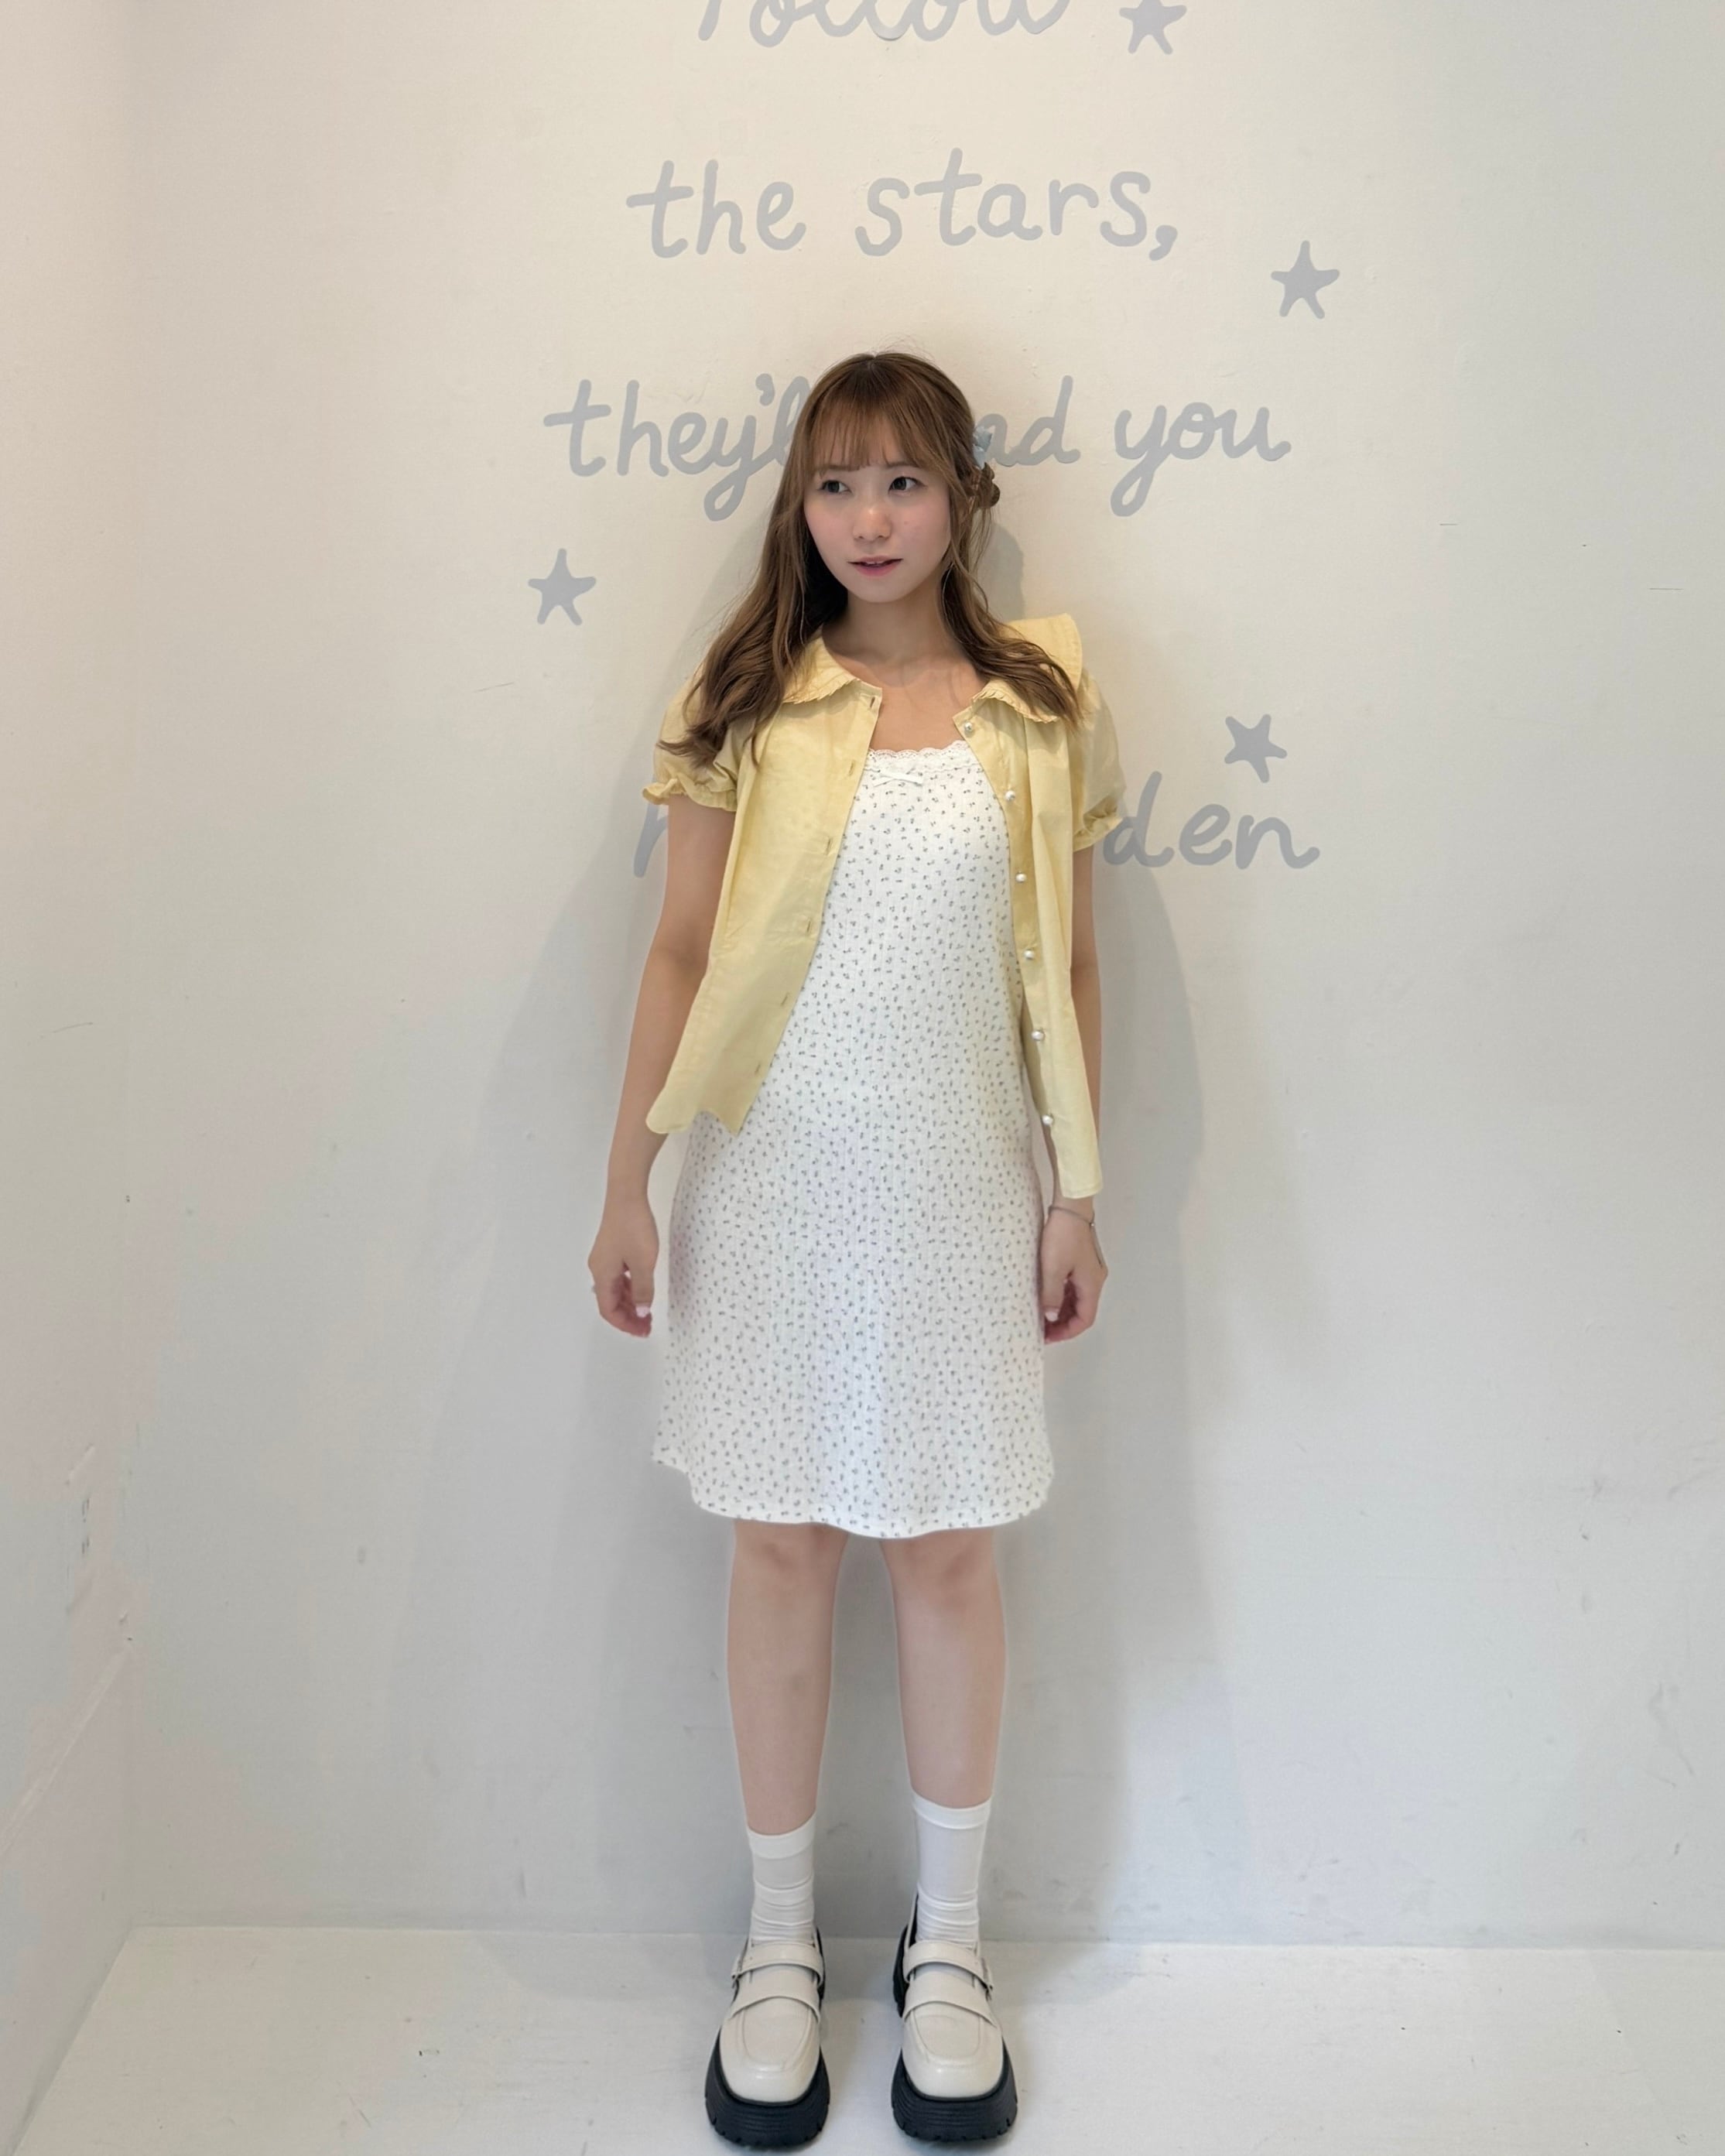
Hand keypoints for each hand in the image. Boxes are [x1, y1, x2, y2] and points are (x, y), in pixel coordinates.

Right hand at [589, 1191, 658, 1335]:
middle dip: (628, 1316)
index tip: (643, 1331)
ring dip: (630, 1303)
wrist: (627, 1195)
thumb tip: (642, 1312)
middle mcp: (599, 1269)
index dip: (625, 1324)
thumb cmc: (634, 1227)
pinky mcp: (612, 1249)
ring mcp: (605, 1259)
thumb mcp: (643, 1263)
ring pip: (615, 1290)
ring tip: (648, 1312)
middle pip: (610, 1301)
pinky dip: (630, 1288)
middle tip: (648, 1326)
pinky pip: (619, 1277)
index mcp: (602, 1275)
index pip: (608, 1310)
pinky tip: (643, 1289)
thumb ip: (643, 1290)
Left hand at [1039, 1206, 1105, 1342]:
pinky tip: (1047, 1296)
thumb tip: (1050, 1316)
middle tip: (1042, 1329)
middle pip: (1082, 1310)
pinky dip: (1062, 1296)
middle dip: (1063, 1323)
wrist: (1070, 1207)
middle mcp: (1094, 1280)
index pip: (1084, 1319)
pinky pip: (1074, 1287)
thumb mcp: (1053, 1268)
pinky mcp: (1082, 1262)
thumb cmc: (1063, 1235)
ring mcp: (1089, 1270)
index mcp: (1091, 1284)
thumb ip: (1051, 1294)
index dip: (1067, 1331)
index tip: (1049, 1336)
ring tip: (1041, 1315)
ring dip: (1061, 1309)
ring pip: (1077, 1299)